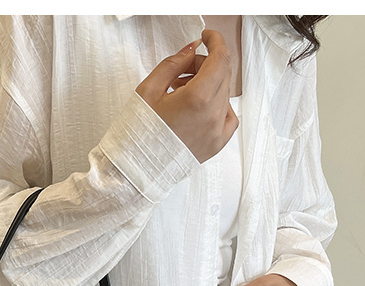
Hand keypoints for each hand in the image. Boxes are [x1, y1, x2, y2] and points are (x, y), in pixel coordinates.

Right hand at [135, 29, 237, 162]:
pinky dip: (219, 107)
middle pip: (222, 74)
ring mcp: (216, 132)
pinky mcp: (216, 145)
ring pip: (224, 94)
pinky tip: (200, 109)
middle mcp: (212, 116)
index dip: (215, 42)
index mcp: (197, 99)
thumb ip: (173, 64)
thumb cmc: (138, 135)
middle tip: (183, 71)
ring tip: (182, 94)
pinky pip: (229, 118)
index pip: (220, 58)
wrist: (135, 169)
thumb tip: (191, 50)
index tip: (208, 38)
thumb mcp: (149, 90)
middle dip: (205, 65)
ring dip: (208, 86)